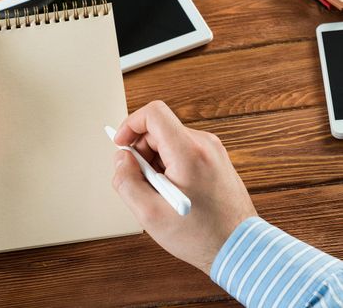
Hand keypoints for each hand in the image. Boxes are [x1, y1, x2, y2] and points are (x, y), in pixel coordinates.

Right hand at [112, 101, 256, 274]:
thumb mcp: (150, 214)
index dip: (130, 125)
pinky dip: (169, 165)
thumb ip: (126, 181)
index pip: (153, 113)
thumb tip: (122, 159)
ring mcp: (213, 151)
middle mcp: (205, 145)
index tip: (121, 145)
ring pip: (170, 141)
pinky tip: (173, 191)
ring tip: (161, 192)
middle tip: (142, 181)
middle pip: (159, 129)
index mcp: (189, 152)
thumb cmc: (201, 235)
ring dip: (155, 161)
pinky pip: (182, 151)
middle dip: (142, 151)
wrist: (239, 248)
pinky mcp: (215, 159)